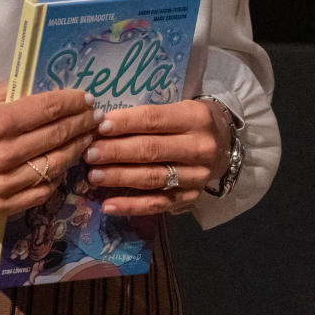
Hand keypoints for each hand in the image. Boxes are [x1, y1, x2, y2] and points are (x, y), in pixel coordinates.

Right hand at [0, 82, 97, 215]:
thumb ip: (19, 93)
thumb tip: (57, 89)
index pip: (49, 110)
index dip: (73, 103)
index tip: (88, 98)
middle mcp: (1, 155)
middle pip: (56, 137)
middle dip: (81, 124)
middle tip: (96, 118)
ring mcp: (2, 184)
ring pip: (54, 166)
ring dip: (76, 150)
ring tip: (86, 139)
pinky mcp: (1, 205)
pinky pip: (42, 192)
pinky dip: (57, 177)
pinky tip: (63, 164)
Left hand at [82, 97, 231, 215]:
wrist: (224, 142)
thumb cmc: (190, 121)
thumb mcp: (178, 108)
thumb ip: (148, 117)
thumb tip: (103, 125)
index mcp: (194, 118)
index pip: (154, 120)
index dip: (126, 123)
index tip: (100, 126)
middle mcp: (198, 147)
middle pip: (151, 150)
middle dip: (117, 152)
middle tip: (90, 153)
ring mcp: (196, 176)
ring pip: (153, 178)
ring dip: (120, 178)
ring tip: (93, 176)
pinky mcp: (190, 197)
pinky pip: (157, 204)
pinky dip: (132, 206)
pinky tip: (109, 205)